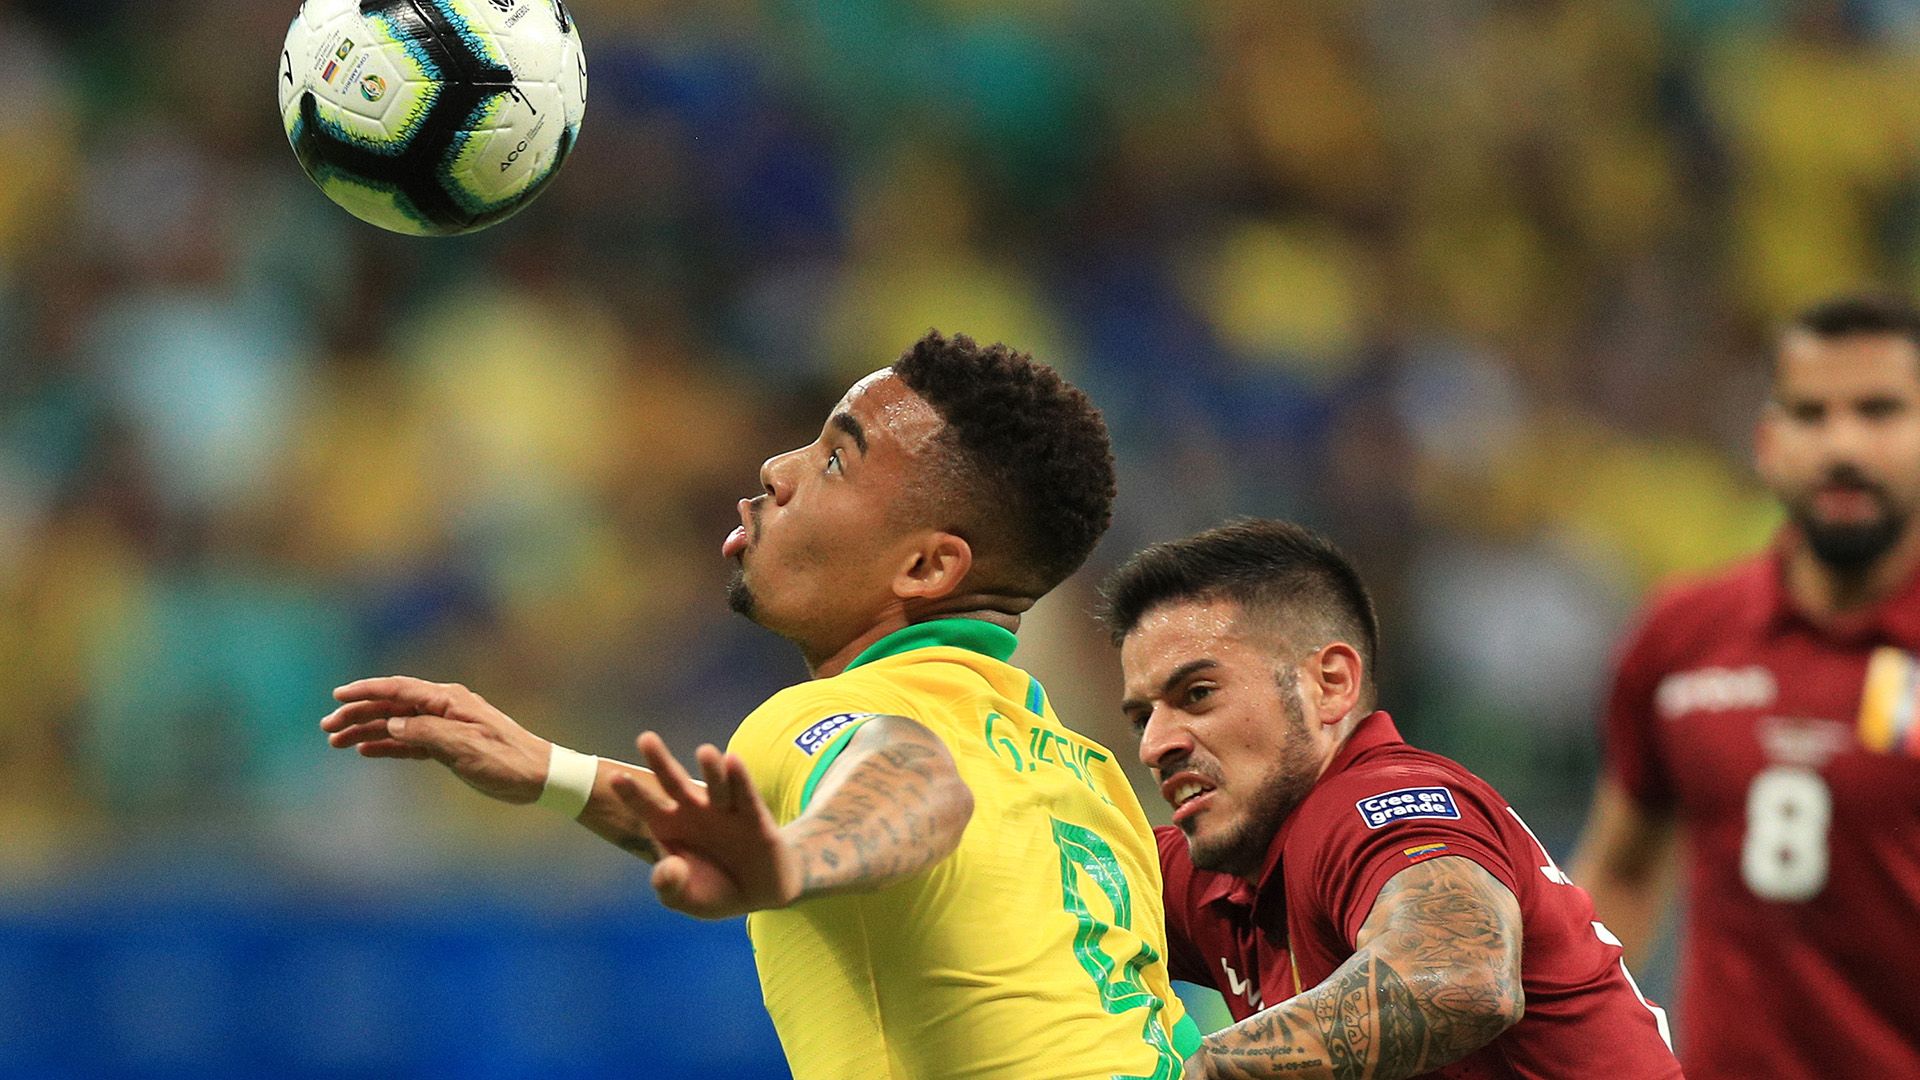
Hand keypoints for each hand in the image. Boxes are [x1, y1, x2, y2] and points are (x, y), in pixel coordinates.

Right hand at [321, 676, 550, 803]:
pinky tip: (366, 750)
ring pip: (397, 723)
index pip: (399, 689)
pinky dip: (388, 744)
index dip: (367, 691)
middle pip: (393, 705)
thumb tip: (392, 722)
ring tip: (337, 742)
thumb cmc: (506, 760)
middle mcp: (445, 708)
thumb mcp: (464, 746)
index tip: (338, 697)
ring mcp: (446, 726)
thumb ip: (425, 732)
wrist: (538, 776)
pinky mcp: (449, 746)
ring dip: (367, 730)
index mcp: (449, 700)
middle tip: (327, 728)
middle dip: (359, 713)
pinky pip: (411, 741)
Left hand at [608, 731, 803, 919]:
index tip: (614, 777)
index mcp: (670, 828)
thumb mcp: (686, 899)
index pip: (646, 806)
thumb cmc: (716, 889)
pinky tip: (733, 761)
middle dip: (660, 762)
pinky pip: (745, 796)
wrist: (761, 892)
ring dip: (710, 769)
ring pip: (714, 785)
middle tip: (645, 739)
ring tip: (705, 751)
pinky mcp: (753, 817)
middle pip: (674, 783)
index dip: (632, 793)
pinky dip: (740, 779)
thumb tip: (669, 867)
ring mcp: (724, 811)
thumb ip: (670, 887)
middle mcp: (695, 812)